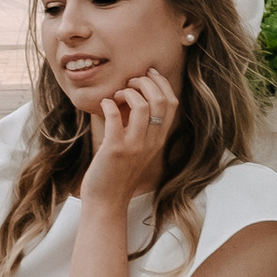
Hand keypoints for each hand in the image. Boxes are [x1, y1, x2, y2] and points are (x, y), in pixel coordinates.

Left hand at [81, 65, 179, 209]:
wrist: (107, 202)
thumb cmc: (118, 173)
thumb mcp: (138, 149)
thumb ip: (140, 127)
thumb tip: (131, 97)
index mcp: (159, 140)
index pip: (172, 103)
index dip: (162, 83)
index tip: (148, 74)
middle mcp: (152, 142)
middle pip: (161, 100)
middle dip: (146, 82)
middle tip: (130, 82)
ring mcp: (135, 146)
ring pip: (143, 106)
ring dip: (128, 92)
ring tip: (117, 95)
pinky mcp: (115, 149)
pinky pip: (115, 117)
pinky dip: (109, 104)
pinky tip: (104, 105)